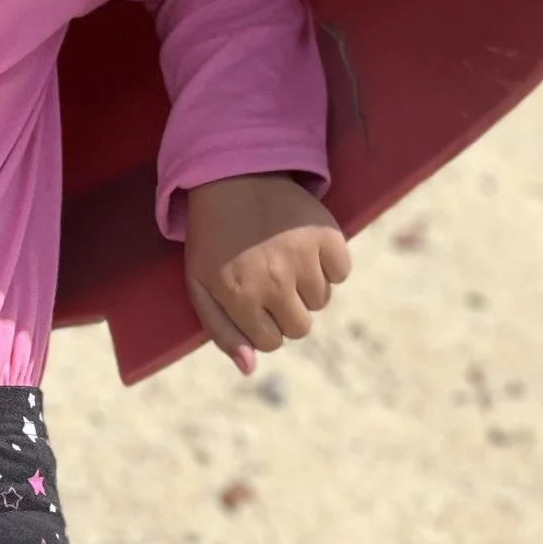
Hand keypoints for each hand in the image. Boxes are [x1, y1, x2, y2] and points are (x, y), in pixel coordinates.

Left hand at [183, 172, 349, 374]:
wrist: (234, 174)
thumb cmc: (214, 236)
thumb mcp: (201, 284)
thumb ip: (222, 331)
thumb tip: (250, 368)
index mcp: (240, 296)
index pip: (271, 341)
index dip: (262, 323)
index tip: (252, 300)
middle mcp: (274, 280)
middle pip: (300, 327)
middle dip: (286, 311)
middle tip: (270, 279)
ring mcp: (304, 258)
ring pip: (321, 301)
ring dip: (306, 286)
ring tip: (283, 256)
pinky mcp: (328, 236)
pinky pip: (341, 272)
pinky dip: (329, 264)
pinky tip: (304, 245)